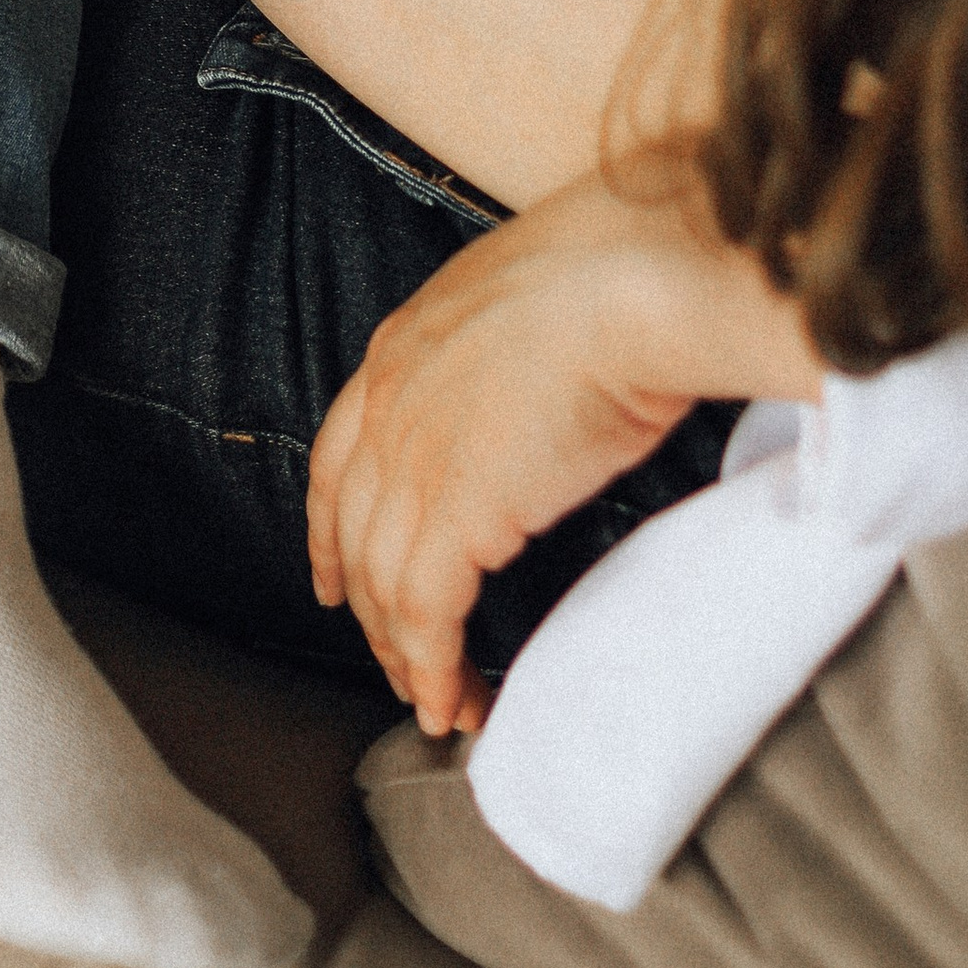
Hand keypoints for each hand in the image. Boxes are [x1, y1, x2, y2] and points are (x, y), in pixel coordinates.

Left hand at [305, 165, 815, 736]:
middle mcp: (391, 405)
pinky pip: (425, 615)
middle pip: (353, 530)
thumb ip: (515, 344)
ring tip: (436, 700)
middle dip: (369, 607)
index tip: (333, 571)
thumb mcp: (537, 291)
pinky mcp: (455, 518)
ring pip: (384, 583)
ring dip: (407, 655)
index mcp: (403, 345)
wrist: (637, 281)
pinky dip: (433, 668)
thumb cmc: (623, 266)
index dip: (330, 525)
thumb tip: (554, 379)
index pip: (338, 454)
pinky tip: (451, 701)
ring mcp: (414, 462)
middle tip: (394, 658)